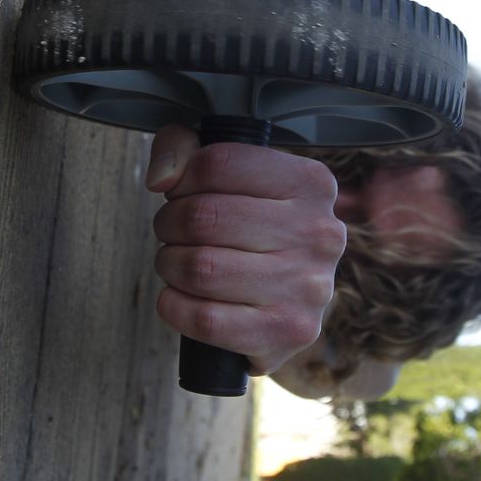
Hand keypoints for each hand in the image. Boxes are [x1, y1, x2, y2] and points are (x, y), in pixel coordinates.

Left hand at [145, 125, 346, 373]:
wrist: (288, 304)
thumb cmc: (255, 232)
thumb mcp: (231, 177)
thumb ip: (185, 149)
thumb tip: (161, 176)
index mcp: (311, 182)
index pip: (218, 163)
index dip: (182, 179)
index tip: (182, 192)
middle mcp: (319, 233)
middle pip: (203, 217)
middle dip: (169, 224)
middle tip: (172, 232)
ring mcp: (307, 286)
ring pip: (200, 268)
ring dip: (169, 264)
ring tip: (177, 263)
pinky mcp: (288, 331)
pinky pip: (204, 318)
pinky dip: (174, 306)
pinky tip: (180, 297)